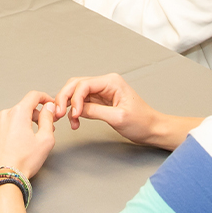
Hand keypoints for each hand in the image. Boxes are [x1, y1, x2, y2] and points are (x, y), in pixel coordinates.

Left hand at [0, 91, 56, 180]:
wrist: (2, 178)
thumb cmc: (24, 161)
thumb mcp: (45, 140)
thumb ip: (48, 119)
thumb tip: (48, 107)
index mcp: (18, 113)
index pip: (33, 96)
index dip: (44, 98)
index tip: (49, 104)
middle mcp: (3, 115)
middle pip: (22, 109)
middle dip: (34, 116)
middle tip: (43, 128)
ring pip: (9, 119)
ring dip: (19, 125)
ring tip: (26, 141)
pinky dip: (7, 133)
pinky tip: (12, 146)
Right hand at [57, 73, 173, 148]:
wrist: (152, 130)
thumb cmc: (142, 122)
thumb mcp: (118, 118)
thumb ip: (95, 111)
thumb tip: (75, 110)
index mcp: (111, 82)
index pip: (83, 85)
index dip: (74, 99)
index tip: (72, 114)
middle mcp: (105, 83)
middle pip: (75, 85)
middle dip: (65, 98)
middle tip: (59, 114)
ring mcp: (101, 91)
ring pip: (76, 93)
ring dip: (68, 105)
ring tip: (67, 120)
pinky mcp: (100, 101)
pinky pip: (81, 102)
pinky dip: (74, 111)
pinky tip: (75, 121)